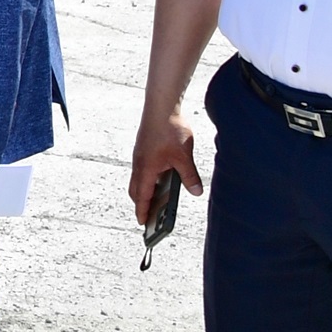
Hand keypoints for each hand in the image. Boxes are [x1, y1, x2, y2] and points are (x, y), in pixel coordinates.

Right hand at [130, 110, 206, 225]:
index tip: (142, 224)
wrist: (161, 107)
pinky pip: (142, 169)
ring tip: (155, 200)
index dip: (143, 211)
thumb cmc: (169, 130)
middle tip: (148, 216)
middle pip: (136, 190)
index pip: (142, 197)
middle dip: (141, 204)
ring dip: (144, 191)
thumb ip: (189, 176)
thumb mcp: (184, 157)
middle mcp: (139, 164)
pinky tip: (160, 177)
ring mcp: (140, 156)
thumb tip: (196, 192)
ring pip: (139, 179)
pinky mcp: (143, 149)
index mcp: (146, 169)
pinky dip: (147, 179)